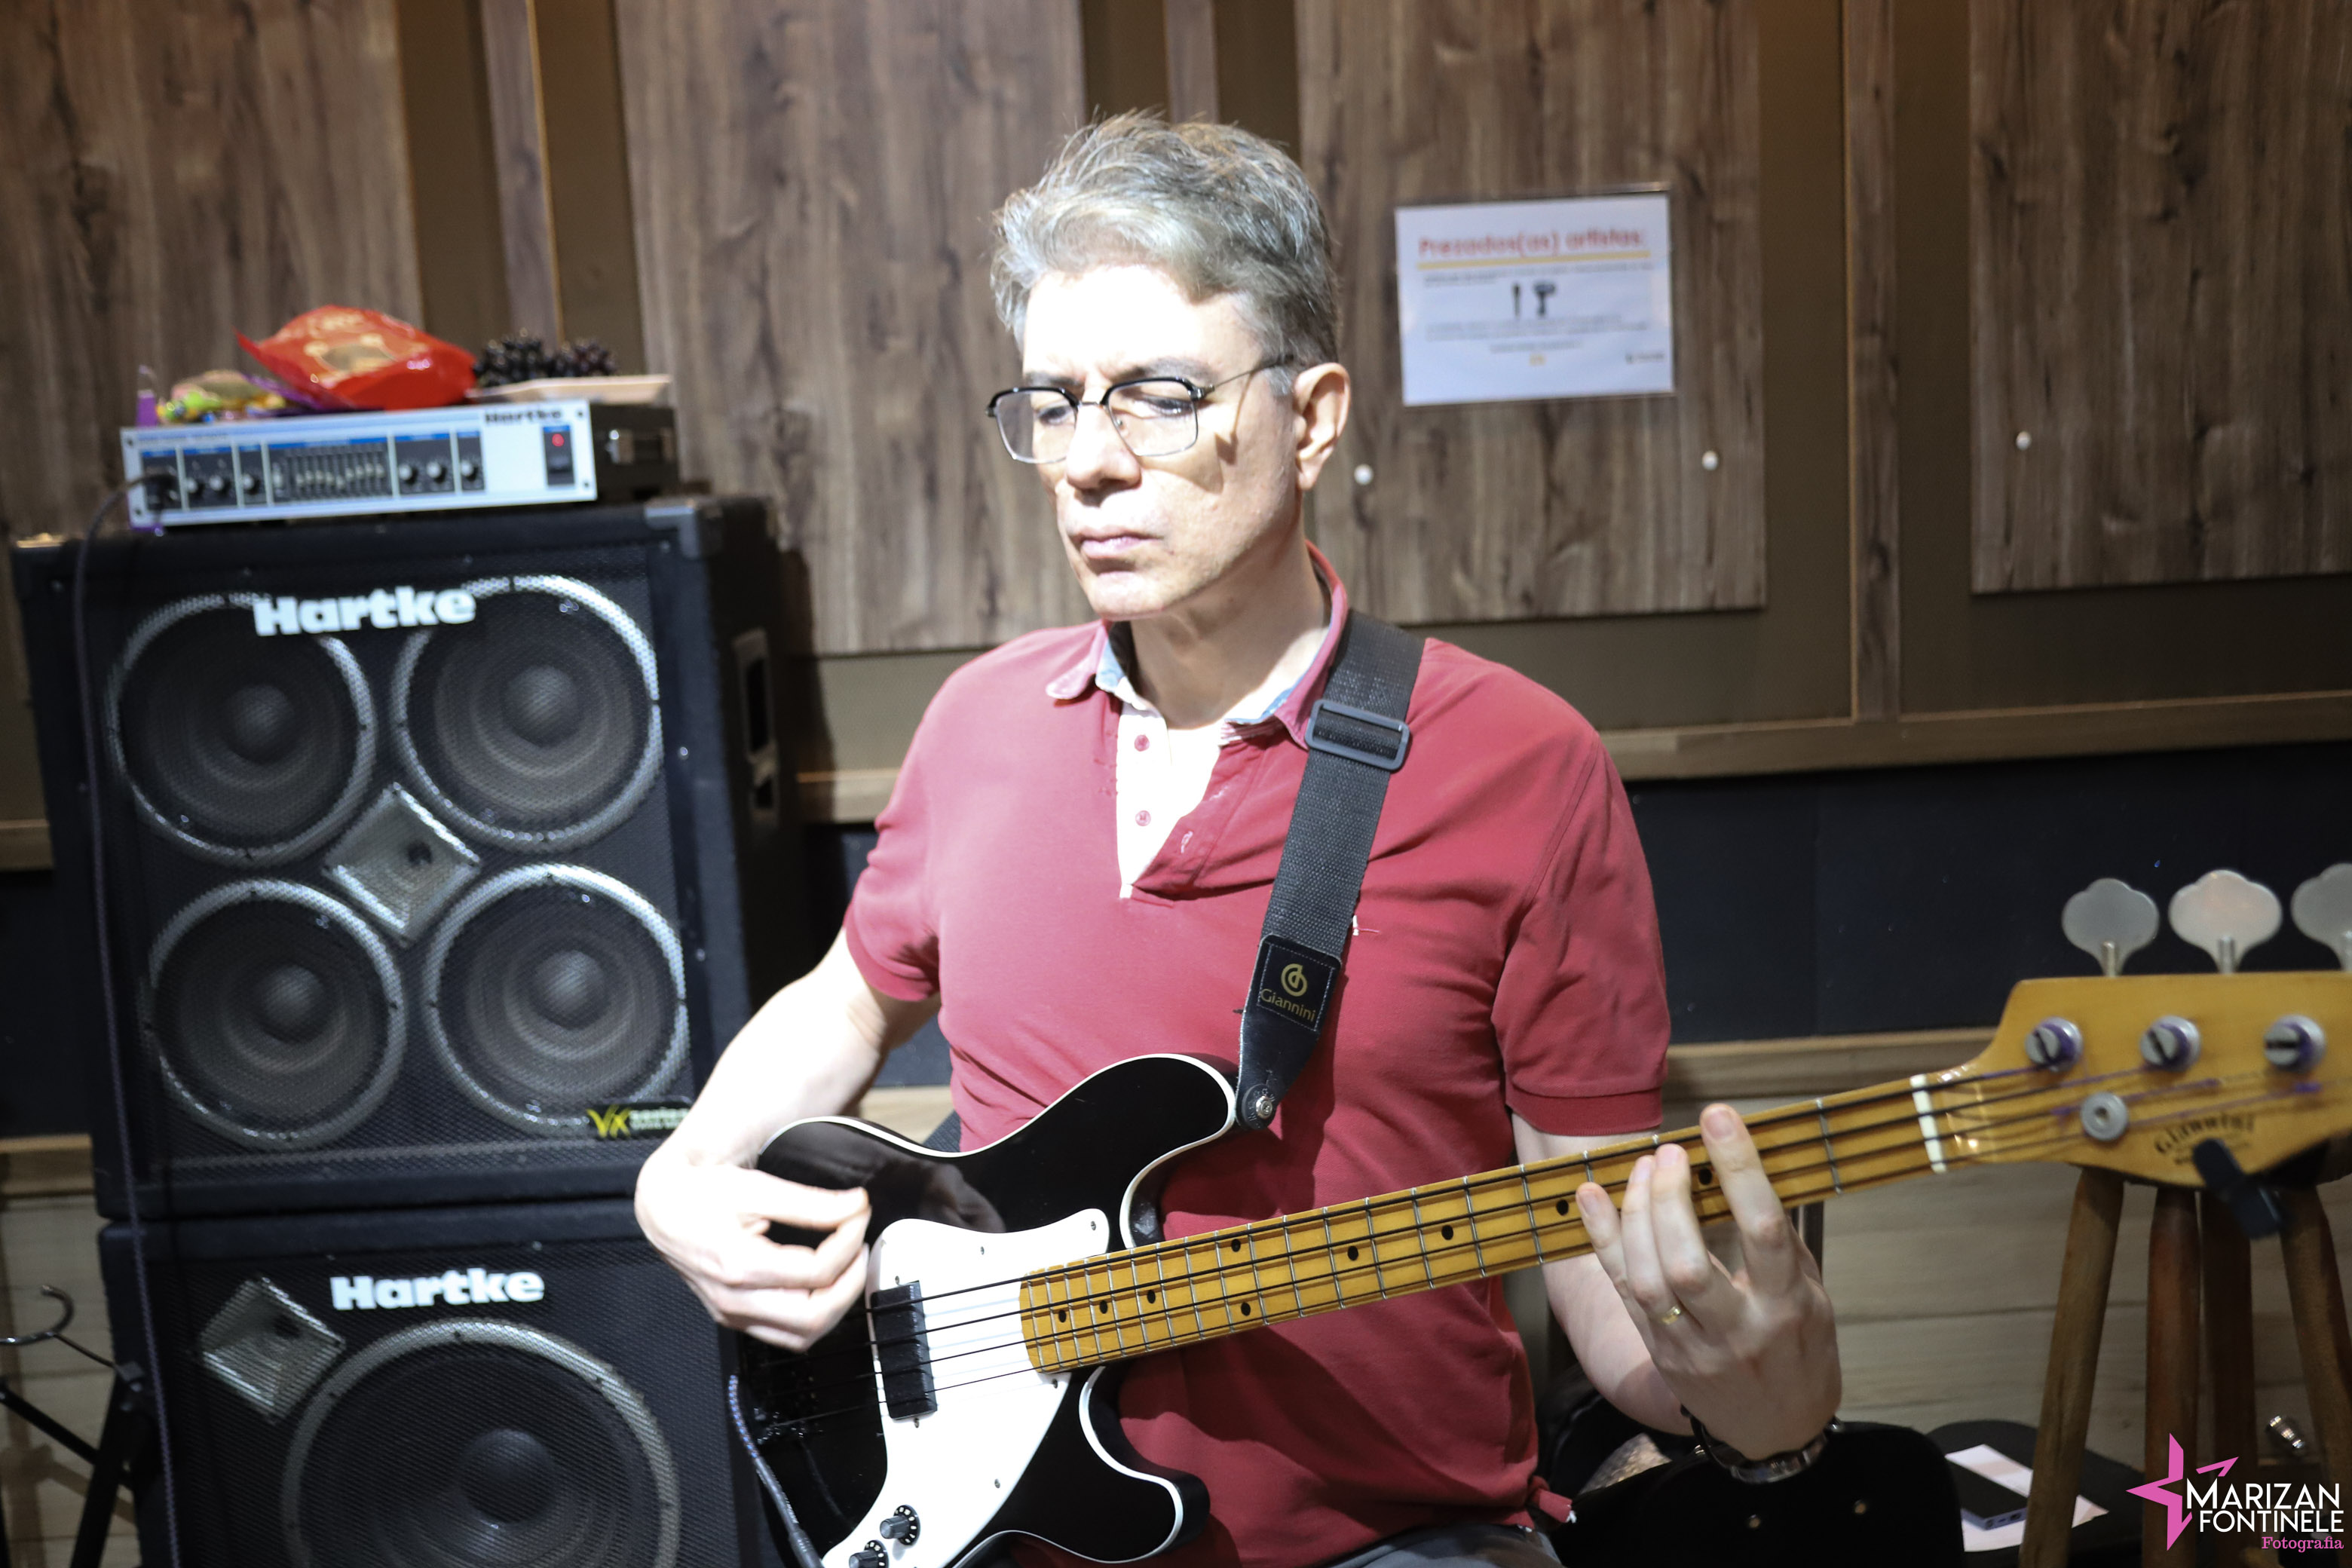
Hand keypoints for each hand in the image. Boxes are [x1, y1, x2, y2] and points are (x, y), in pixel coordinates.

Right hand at [635, 1151, 869, 1350]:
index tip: (858, 1214)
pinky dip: (813, 1318)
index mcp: (738, 1265)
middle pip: (814, 1316)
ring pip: (801, 1337)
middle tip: (860, 1249)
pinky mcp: (732, 1318)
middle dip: (851, 1284)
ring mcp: (731, 1314)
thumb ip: (811, 1202)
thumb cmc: (703, 1193)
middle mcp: (733, 1300)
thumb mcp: (758, 1188)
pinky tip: (824, 1289)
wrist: (662, 1206)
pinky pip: (783, 1336)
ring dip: (836, 1307)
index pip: (816, 1271)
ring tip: (847, 1269)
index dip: (848, 1241)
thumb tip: (856, 1205)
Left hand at [1574, 1104, 1839, 1457]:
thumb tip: (1745, 1171)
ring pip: (1650, 1279)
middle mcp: (1738, 1330)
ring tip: (1646, 1166)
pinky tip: (1592, 1195)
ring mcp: (1692, 1347)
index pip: (1764, 1230)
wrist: (1776, 1431)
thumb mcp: (1813, 1298)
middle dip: (1671, 1199)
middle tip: (1671, 1151)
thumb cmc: (1800, 1351)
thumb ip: (1780, 1243)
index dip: (1740, 1169)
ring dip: (1637, 1214)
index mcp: (1787, 1308)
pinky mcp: (1658, 1351)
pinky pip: (1623, 1292)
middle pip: (1690, 1261)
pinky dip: (1603, 1239)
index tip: (1720, 1118)